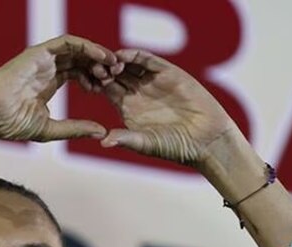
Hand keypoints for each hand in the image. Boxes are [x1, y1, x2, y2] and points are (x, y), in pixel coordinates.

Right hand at [0, 35, 123, 142]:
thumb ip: (75, 128)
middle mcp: (47, 67)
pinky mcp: (40, 51)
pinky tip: (101, 57)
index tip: (108, 89)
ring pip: (77, 49)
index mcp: (49, 83)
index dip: (96, 79)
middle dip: (100, 66)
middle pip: (81, 59)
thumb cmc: (11, 124)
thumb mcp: (50, 129)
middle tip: (116, 75)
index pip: (79, 73)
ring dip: (97, 55)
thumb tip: (101, 132)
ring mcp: (43, 58)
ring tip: (112, 65)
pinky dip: (87, 47)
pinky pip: (69, 42)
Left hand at [96, 49, 240, 167]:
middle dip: (104, 69)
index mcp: (128, 108)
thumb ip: (125, 139)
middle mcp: (138, 92)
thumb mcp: (145, 143)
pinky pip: (149, 60)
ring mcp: (153, 82)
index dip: (97, 84)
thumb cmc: (174, 146)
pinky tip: (123, 56)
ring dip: (117, 61)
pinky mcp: (169, 73)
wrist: (205, 139)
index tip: (87, 83)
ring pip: (130, 64)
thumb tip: (102, 142)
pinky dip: (135, 56)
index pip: (107, 90)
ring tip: (108, 64)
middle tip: (95, 69)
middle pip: (115, 74)